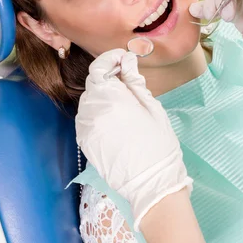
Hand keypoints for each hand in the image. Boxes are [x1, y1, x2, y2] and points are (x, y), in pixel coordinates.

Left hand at [76, 49, 191, 229]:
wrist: (151, 183)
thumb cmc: (158, 143)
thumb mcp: (152, 107)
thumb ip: (134, 81)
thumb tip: (127, 60)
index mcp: (110, 98)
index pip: (99, 68)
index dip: (111, 59)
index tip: (125, 60)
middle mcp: (91, 110)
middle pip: (93, 84)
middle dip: (108, 78)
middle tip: (129, 81)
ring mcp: (85, 128)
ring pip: (88, 101)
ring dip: (102, 96)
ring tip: (124, 103)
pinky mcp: (84, 142)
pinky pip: (87, 118)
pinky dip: (98, 112)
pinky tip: (116, 120)